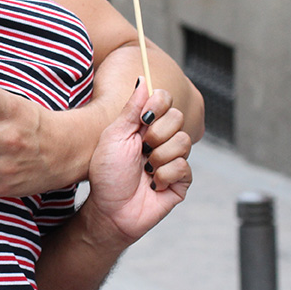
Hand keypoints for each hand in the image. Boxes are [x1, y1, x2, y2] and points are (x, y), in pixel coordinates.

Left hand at [84, 80, 191, 246]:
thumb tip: (142, 79)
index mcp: (144, 125)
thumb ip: (131, 108)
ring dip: (159, 157)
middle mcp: (161, 139)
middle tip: (141, 149)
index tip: (144, 117)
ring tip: (145, 169)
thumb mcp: (114, 135)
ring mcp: (173, 159)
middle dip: (156, 134)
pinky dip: (165, 175)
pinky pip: (184, 167)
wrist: (110, 209)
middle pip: (177, 118)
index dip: (158, 104)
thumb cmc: (106, 173)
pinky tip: (153, 184)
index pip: (165, 100)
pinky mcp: (181, 180)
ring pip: (183, 142)